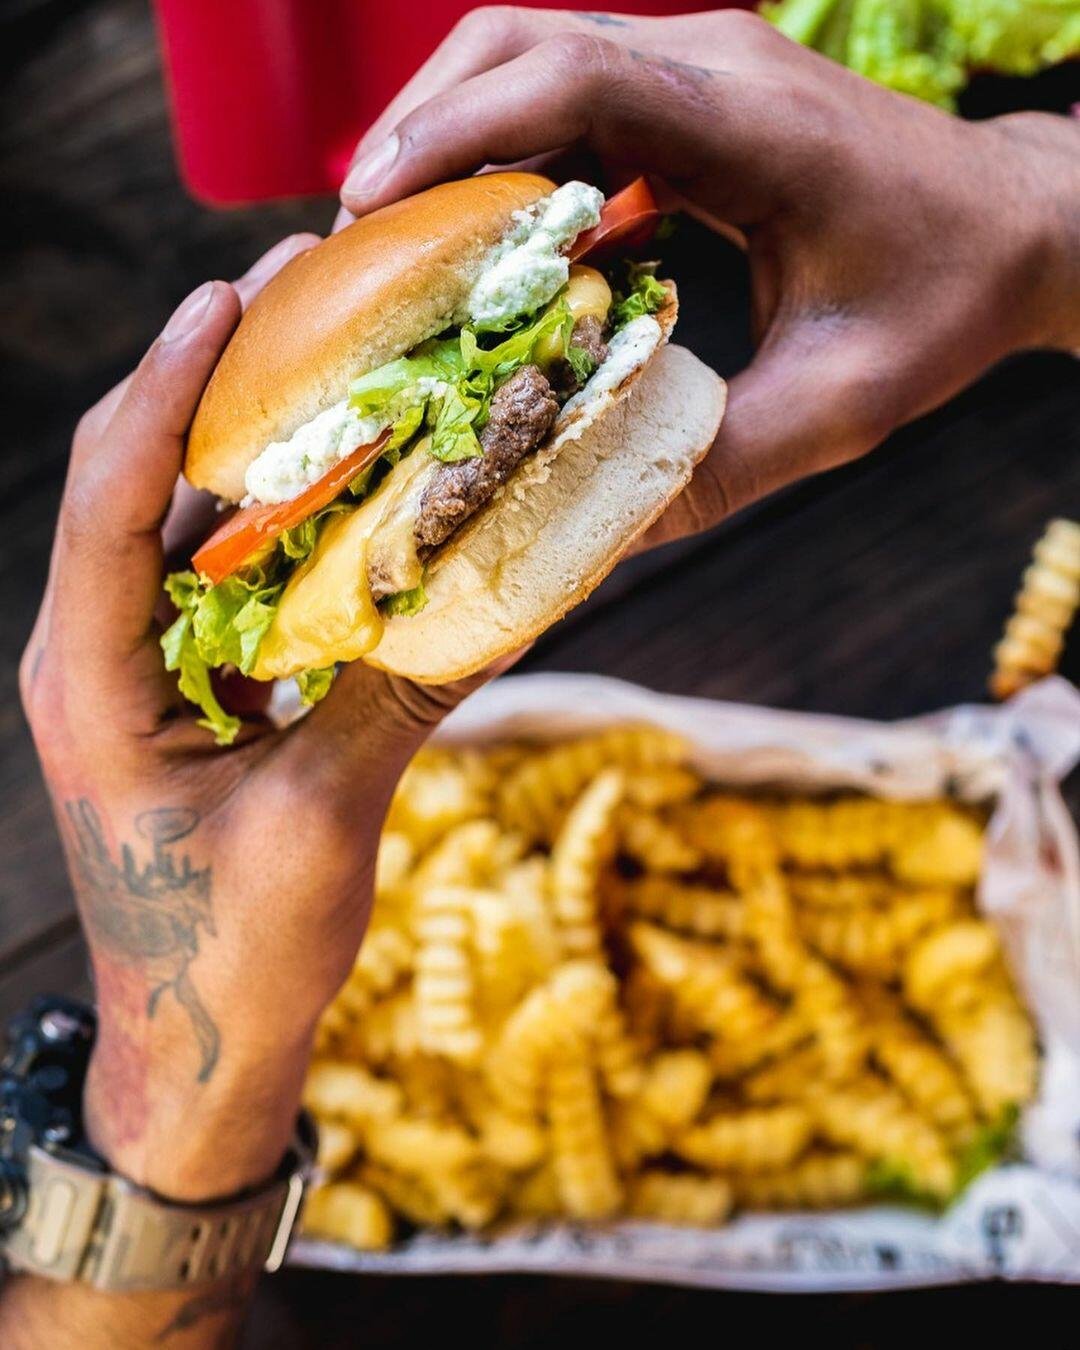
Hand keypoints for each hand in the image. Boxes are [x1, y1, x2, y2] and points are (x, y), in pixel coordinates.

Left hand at [18, 236, 500, 1206]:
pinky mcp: (181, 696)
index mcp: (91, 682)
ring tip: (333, 367)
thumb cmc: (236, 952)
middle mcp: (95, 658)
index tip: (224, 295)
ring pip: (179, 530)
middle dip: (212, 385)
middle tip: (299, 296)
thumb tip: (507, 588)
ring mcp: (135, 674)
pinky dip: (280, 533)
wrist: (198, 1047)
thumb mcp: (322, 819)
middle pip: (137, 485)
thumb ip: (401, 693)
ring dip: (250, 451)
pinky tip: (349, 492)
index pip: (108, 500)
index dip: (166, 389)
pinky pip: (221, 587)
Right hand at [337, 7, 1079, 542]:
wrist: (1019, 229)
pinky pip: (573, 102)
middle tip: (355, 233)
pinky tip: (487, 244)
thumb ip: (716, 468)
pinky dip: (510, 158)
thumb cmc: (942, 305)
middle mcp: (717, 66)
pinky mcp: (697, 96)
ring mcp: (706, 67)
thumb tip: (592, 533)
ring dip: (456, 134)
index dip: (456, 132)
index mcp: (752, 126)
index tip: (366, 206)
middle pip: (523, 39)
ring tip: (397, 240)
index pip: (572, 79)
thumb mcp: (841, 407)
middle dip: (423, 125)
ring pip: (536, 56)